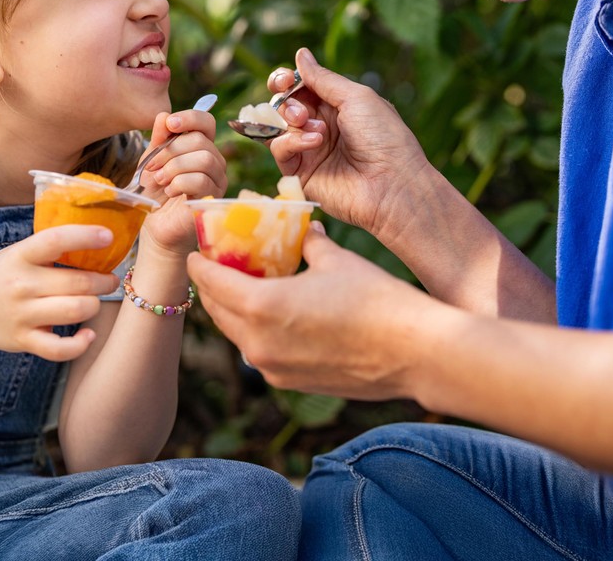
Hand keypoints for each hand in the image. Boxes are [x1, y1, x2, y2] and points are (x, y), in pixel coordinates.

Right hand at [0, 225, 117, 361]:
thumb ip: (47, 248)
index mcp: (19, 256)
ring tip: (96, 300)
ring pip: (75, 310)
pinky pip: (60, 349)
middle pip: (76, 281)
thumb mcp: (16, 254)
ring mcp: (22, 315)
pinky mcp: (24, 341)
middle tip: (111, 280)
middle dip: (103, 281)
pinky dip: (80, 344)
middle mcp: (20, 285)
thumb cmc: (1, 278)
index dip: (85, 236)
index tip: (108, 236)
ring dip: (95, 305)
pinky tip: (88, 335)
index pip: (55, 240)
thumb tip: (96, 238)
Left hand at [138, 107, 227, 254]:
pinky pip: (200, 180)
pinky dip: (178, 183)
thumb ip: (159, 138)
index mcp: (201, 147)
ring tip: (160, 181)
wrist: (155, 224)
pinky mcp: (213, 198)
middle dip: (170, 151)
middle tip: (152, 167)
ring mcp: (217, 180)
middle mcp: (214, 161)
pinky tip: (170, 192)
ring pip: (203, 158)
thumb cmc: (155, 191)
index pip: (206, 122)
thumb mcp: (152, 159)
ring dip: (174, 168)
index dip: (189, 118)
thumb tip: (164, 116)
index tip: (169, 124)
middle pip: (200, 140)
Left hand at [188, 223, 437, 398]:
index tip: (198, 250)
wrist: (414, 352)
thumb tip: (305, 231)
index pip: (211, 281)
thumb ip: (309, 244)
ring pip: (237, 333)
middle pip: (218, 309)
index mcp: (261, 306)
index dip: (201, 262)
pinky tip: (273, 313)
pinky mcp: (290, 382)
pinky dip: (255, 330)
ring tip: (245, 286)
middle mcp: (257, 343)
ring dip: (233, 309)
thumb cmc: (375, 299)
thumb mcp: (336, 260)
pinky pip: (259, 351)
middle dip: (213, 285)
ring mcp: (273, 368)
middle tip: (219, 264)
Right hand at [266, 47, 430, 239]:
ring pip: (278, 127)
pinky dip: (291, 142)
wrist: (391, 185)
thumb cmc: (383, 138)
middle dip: (287, 102)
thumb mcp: (356, 97)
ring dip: (290, 120)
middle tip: (302, 112)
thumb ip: (323, 79)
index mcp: (337, 106)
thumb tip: (301, 54)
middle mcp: (321, 126)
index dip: (286, 81)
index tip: (283, 80)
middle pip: (285, 105)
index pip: (301, 87)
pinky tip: (314, 142)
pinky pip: (281, 150)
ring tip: (313, 127)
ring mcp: (310, 150)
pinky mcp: (300, 173)